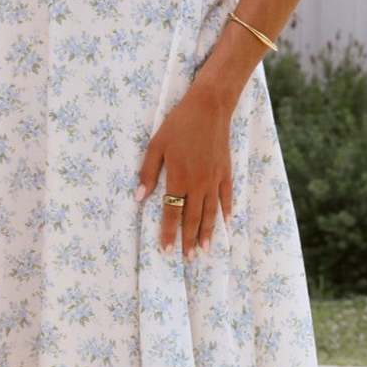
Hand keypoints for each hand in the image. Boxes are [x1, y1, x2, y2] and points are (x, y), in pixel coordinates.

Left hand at [136, 83, 232, 255]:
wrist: (209, 107)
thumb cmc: (178, 124)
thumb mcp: (156, 146)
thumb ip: (148, 173)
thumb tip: (139, 198)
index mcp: (179, 178)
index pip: (172, 212)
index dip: (169, 232)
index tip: (166, 249)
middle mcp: (198, 183)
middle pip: (193, 218)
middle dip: (189, 240)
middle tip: (187, 259)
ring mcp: (215, 179)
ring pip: (211, 212)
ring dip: (207, 233)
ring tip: (205, 250)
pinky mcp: (226, 171)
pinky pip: (227, 196)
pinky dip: (226, 211)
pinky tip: (226, 223)